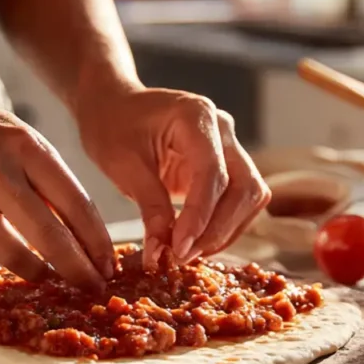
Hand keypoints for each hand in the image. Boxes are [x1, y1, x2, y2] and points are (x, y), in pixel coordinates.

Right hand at [0, 62, 113, 286]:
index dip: (97, 241)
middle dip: (78, 270)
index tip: (109, 264)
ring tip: (42, 274)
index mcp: (25, 145)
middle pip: (52, 238)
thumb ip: (40, 176)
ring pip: (13, 256)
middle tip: (91, 288)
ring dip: (35, 272)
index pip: (77, 204)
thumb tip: (75, 228)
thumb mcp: (10, 134)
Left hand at [77, 86, 269, 265]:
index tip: (179, 249)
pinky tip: (196, 242)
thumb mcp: (123, 165)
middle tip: (183, 256)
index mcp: (197, 117)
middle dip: (218, 228)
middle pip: (244, 187)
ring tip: (187, 252)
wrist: (114, 107)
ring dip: (224, 230)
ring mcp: (229, 147)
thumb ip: (150, 205)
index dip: (200, 216)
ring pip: (250, 197)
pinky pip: (240, 201)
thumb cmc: (113, 126)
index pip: (213, 173)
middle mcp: (223, 130)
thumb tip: (162, 251)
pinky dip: (222, 226)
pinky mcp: (225, 167)